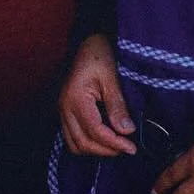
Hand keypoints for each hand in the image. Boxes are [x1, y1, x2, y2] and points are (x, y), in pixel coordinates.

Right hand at [59, 34, 136, 156]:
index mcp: (75, 98)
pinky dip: (87, 143)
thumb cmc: (99, 55)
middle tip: (126, 149)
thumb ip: (117, 105)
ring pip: (74, 144)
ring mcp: (62, 110)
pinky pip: (72, 137)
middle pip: (82, 142)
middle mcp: (64, 107)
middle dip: (105, 150)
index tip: (132, 147)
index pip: (95, 131)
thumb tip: (127, 131)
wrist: (87, 42)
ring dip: (95, 150)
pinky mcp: (65, 111)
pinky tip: (103, 139)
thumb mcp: (111, 77)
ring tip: (116, 146)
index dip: (114, 143)